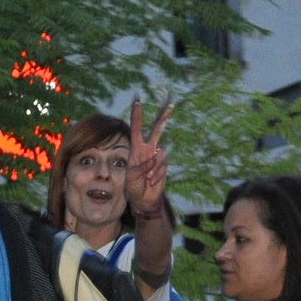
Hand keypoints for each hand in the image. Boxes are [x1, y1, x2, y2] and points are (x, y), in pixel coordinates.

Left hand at [125, 97, 172, 217]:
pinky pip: (163, 168)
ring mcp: (157, 157)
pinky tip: (151, 182)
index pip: (136, 128)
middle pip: (157, 129)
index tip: (138, 99)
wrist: (143, 200)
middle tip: (170, 101)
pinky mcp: (164, 166)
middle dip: (163, 116)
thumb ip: (140, 167)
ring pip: (161, 153)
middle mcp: (147, 149)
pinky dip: (156, 176)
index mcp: (135, 148)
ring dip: (152, 169)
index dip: (137, 114)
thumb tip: (155, 155)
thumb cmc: (132, 188)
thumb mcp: (130, 178)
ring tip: (145, 179)